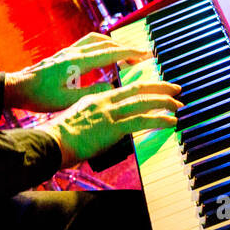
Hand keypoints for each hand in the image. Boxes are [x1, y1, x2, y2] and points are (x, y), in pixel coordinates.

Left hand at [3, 32, 151, 112]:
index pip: (109, 53)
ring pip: (95, 39)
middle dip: (125, 47)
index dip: (130, 53)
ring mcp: (67, 50)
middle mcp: (73, 52)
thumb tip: (112, 88)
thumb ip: (90, 94)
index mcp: (76, 62)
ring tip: (125, 54)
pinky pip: (87, 43)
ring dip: (113, 44)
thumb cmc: (39, 96)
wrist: (17, 87)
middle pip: (105, 42)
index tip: (145, 56)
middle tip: (141, 56)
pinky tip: (104, 55)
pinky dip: (101, 45)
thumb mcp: (67, 100)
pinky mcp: (62, 53)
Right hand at [40, 81, 182, 166]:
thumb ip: (91, 122)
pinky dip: (160, 119)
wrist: (51, 142)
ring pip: (144, 102)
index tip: (153, 88)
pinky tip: (171, 121)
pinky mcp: (114, 127)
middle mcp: (104, 101)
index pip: (122, 89)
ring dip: (165, 102)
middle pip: (138, 89)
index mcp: (94, 99)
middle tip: (175, 88)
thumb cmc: (57, 138)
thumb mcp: (75, 122)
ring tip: (178, 105)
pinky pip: (143, 120)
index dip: (141, 86)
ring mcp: (110, 113)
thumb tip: (100, 132)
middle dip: (159, 86)